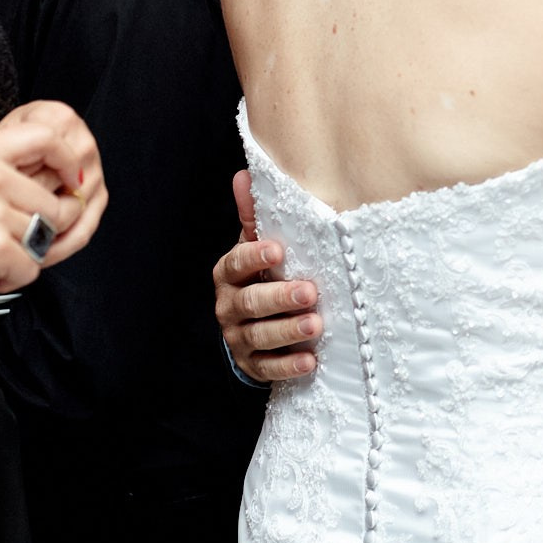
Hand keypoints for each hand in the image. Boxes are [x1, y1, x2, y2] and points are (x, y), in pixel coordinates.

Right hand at [211, 168, 321, 380]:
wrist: (252, 324)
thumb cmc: (262, 275)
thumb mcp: (257, 246)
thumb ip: (254, 216)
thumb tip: (244, 174)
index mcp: (229, 274)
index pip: (236, 264)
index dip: (255, 257)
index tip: (279, 250)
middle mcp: (228, 306)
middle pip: (250, 302)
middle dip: (280, 297)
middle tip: (310, 292)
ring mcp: (238, 338)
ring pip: (259, 336)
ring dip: (287, 331)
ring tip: (314, 326)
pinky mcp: (252, 364)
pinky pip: (268, 367)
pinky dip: (288, 365)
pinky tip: (310, 361)